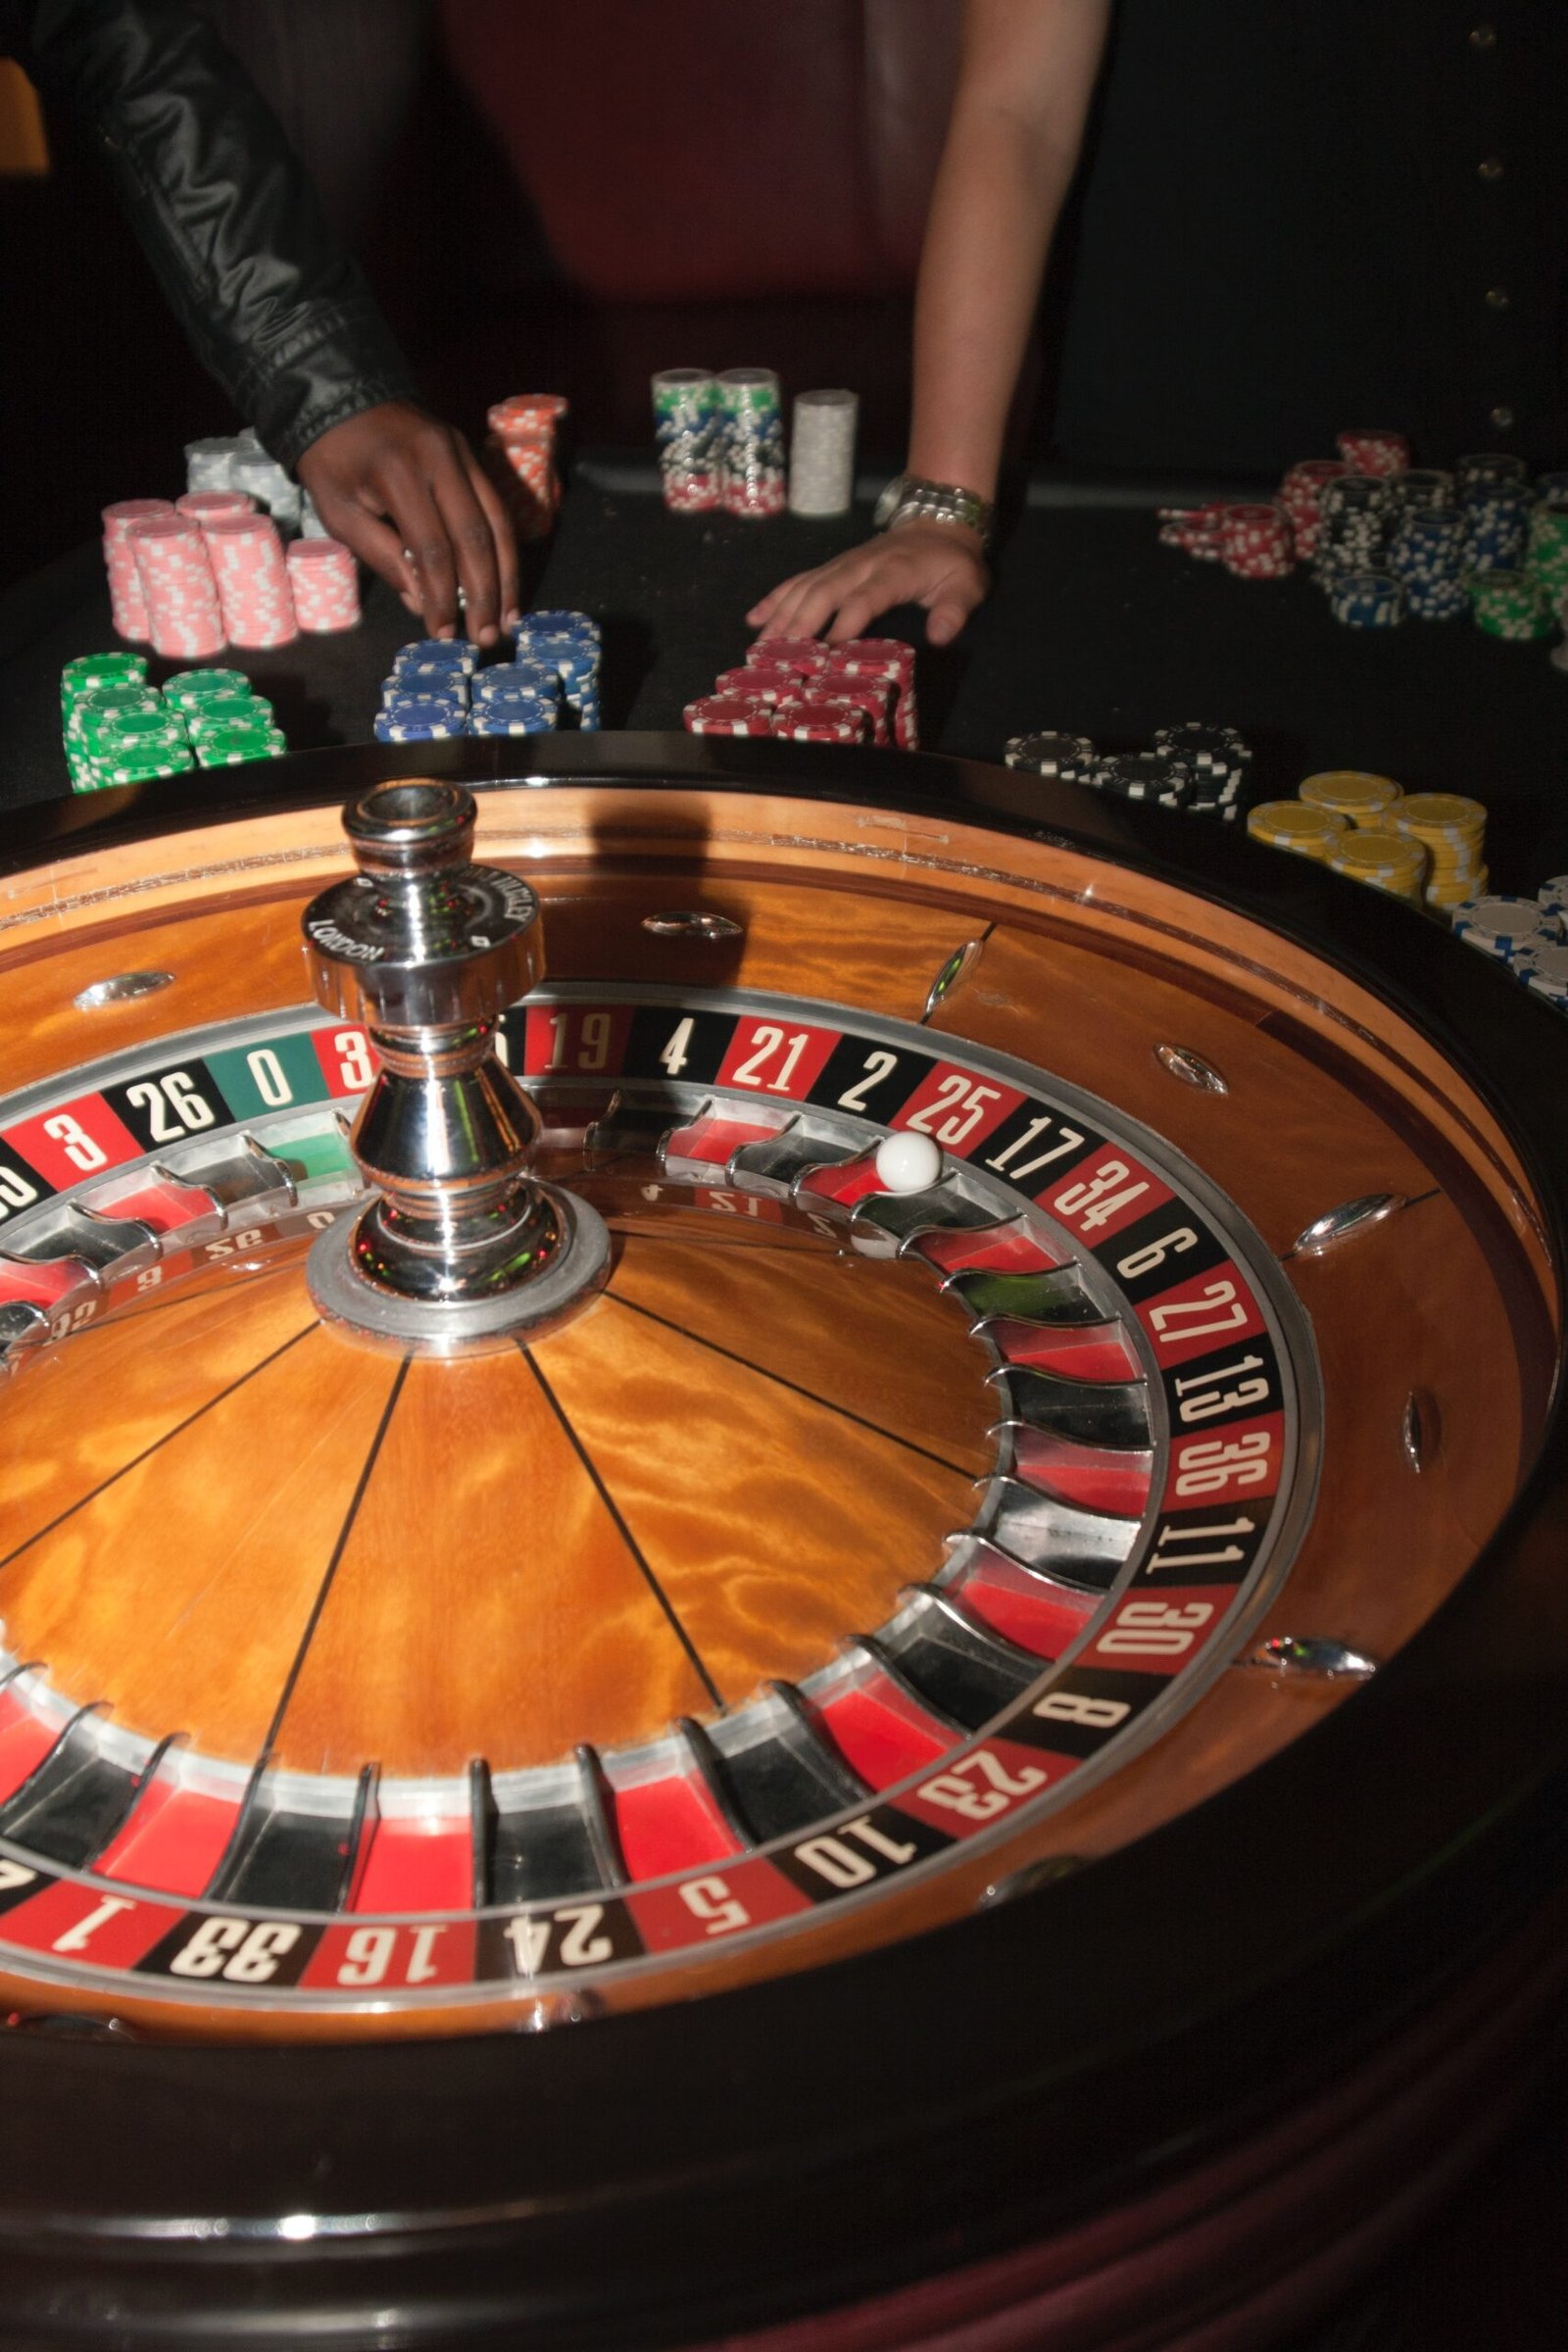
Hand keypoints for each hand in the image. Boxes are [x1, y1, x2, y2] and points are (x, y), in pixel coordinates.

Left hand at [296, 401, 520, 645]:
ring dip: (506, 576)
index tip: (444, 632)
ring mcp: (462, 453)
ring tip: (507, 618)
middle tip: (486, 637)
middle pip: (475, 538)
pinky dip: (504, 549)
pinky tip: (506, 582)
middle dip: (484, 594)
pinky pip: (497, 508)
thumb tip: (423, 602)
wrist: (341, 399)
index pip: (433, 548)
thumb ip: (382, 556)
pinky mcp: (471, 455)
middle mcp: (440, 459)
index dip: (441, 596)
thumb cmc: (333, 460)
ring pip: (498, 523)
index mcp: (399, 473)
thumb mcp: (340, 512)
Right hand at [747, 521, 989, 646]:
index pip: (864, 599)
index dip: (844, 624)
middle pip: (823, 593)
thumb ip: (954, 610)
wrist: (938, 523)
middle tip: (776, 656)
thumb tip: (940, 636)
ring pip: (805, 587)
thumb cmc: (952, 564)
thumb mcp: (967, 585)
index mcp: (894, 572)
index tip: (826, 654)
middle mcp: (861, 565)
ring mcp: (842, 563)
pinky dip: (775, 598)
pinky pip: (799, 579)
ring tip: (759, 647)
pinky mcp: (832, 565)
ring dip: (780, 616)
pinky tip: (754, 619)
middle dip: (798, 624)